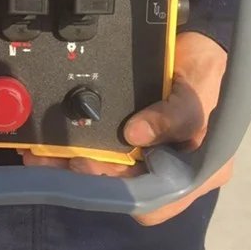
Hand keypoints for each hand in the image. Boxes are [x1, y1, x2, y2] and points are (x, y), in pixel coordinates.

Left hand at [20, 31, 230, 224]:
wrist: (195, 46)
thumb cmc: (207, 71)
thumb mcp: (198, 90)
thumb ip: (174, 116)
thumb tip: (135, 136)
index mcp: (197, 172)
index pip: (156, 203)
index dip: (121, 192)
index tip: (89, 169)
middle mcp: (169, 171)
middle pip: (124, 187)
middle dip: (86, 175)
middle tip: (56, 158)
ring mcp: (147, 156)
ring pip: (107, 170)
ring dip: (72, 163)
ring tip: (43, 153)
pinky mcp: (129, 140)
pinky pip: (101, 149)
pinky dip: (76, 147)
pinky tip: (52, 141)